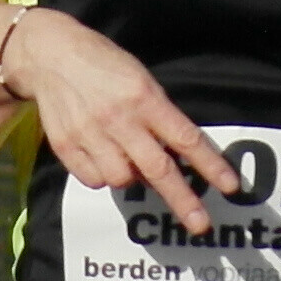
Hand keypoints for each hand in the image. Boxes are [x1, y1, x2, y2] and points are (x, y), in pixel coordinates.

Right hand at [6, 10, 232, 231]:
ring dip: (133, 178)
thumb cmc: (104, 64)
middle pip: (158, 168)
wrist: (49, 55)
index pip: (185, 138)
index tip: (231, 186)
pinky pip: (93, 179)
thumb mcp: (140, 78)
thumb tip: (175, 157)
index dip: (210, 165)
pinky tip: (102, 156)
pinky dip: (103, 175)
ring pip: (123, 180)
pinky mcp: (66, 145)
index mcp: (144, 97)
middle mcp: (119, 119)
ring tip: (128, 158)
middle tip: (201, 225)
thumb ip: (158, 116)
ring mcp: (90, 134)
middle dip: (182, 199)